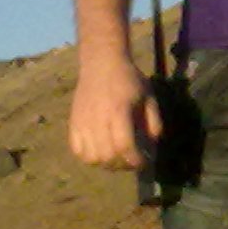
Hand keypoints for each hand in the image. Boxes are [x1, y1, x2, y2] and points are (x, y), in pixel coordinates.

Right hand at [68, 54, 162, 169]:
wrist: (102, 63)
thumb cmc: (129, 80)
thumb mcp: (149, 97)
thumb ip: (154, 122)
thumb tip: (152, 146)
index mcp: (119, 112)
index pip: (125, 146)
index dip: (135, 160)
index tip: (144, 162)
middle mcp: (98, 120)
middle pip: (107, 156)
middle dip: (123, 165)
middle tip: (132, 160)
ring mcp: (82, 123)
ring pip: (91, 158)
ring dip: (106, 163)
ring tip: (117, 157)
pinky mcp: (73, 124)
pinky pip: (77, 151)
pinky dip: (89, 157)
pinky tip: (101, 151)